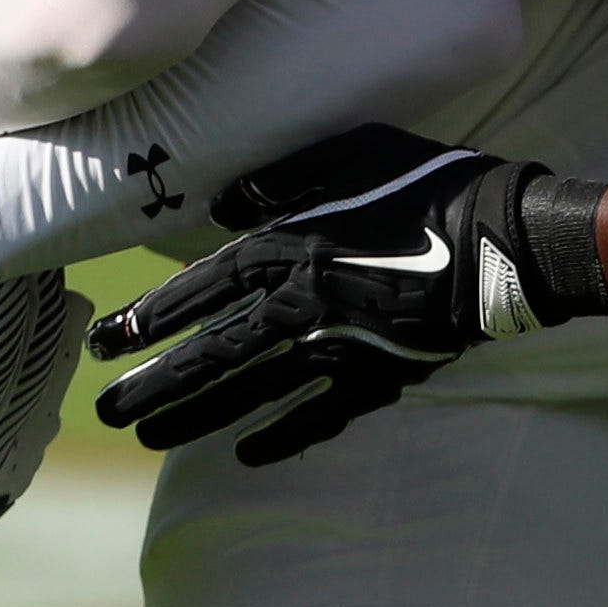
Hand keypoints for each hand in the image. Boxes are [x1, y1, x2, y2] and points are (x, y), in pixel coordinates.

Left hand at [87, 126, 587, 465]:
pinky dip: (281, 438)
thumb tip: (225, 205)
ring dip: (196, 417)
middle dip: (152, 385)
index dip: (147, 319)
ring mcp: (338, 350)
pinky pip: (319, 416)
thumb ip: (282, 177)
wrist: (504, 243)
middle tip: (105, 409)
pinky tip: (245, 456)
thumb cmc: (430, 183)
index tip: (103, 343)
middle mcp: (299, 308)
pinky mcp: (378, 378)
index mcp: (287, 250)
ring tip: (149, 437)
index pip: (198, 292)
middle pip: (209, 355)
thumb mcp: (353, 150)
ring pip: (251, 393)